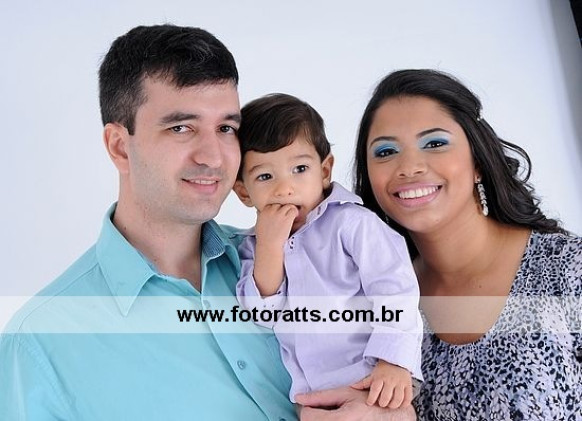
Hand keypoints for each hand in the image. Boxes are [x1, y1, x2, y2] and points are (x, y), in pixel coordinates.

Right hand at [255, 203, 298, 247]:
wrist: (269, 246)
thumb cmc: (263, 238)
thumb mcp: (258, 224)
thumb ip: (260, 215)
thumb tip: (259, 211)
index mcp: (263, 211)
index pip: (272, 203)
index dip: (277, 208)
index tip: (279, 213)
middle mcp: (271, 210)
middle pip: (280, 203)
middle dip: (283, 208)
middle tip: (286, 214)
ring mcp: (279, 214)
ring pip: (288, 205)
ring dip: (290, 210)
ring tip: (291, 216)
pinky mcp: (287, 218)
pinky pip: (293, 210)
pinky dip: (295, 213)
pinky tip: (295, 218)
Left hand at [295, 386, 415, 420]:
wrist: (389, 416)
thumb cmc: (368, 402)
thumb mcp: (345, 393)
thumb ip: (321, 397)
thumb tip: (299, 397)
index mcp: (340, 419)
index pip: (307, 416)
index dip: (308, 408)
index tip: (315, 404)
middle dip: (313, 416)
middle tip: (324, 410)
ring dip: (320, 420)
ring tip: (332, 415)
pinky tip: (336, 420)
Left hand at [352, 361, 412, 407]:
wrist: (396, 360)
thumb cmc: (383, 369)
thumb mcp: (373, 374)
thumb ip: (364, 382)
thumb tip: (352, 387)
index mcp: (380, 377)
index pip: (375, 390)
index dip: (371, 399)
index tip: (370, 402)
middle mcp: (390, 380)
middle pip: (386, 397)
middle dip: (382, 403)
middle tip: (381, 403)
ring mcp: (400, 383)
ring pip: (397, 399)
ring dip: (393, 405)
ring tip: (390, 405)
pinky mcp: (408, 384)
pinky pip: (408, 397)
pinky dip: (404, 403)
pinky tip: (400, 404)